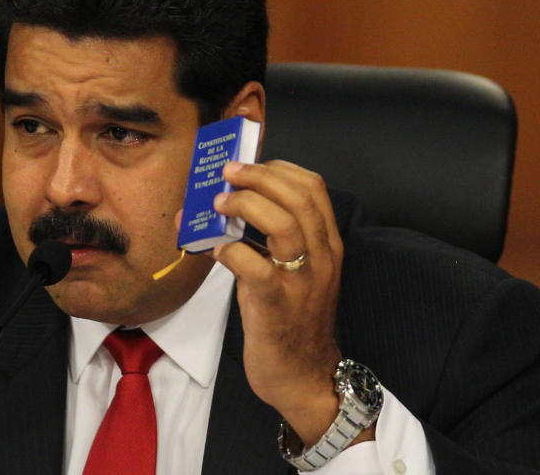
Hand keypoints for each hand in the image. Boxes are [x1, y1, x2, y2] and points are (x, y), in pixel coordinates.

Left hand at [208, 160, 366, 445]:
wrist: (303, 375)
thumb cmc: (289, 318)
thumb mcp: (288, 270)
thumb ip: (265, 238)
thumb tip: (220, 207)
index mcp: (326, 243)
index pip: (313, 187)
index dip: (277, 167)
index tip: (246, 164)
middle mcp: (321, 257)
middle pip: (298, 197)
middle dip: (258, 176)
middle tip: (226, 174)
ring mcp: (301, 281)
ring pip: (284, 224)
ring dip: (245, 205)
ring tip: (218, 205)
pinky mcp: (277, 305)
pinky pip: (255, 267)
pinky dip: (230, 251)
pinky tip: (215, 251)